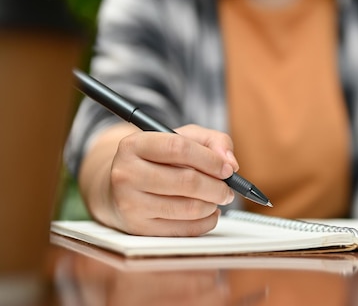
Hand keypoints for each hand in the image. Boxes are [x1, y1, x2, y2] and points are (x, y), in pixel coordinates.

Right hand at [87, 124, 238, 236]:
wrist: (116, 188)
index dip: (210, 159)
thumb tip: (231, 164)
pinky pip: (185, 230)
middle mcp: (127, 174)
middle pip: (186, 181)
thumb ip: (212, 141)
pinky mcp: (138, 229)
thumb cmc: (155, 160)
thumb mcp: (180, 138)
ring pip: (188, 208)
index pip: (178, 148)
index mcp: (134, 145)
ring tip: (217, 198)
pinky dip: (206, 222)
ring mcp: (130, 204)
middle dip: (217, 187)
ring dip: (213, 205)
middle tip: (228, 188)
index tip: (227, 169)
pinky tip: (208, 212)